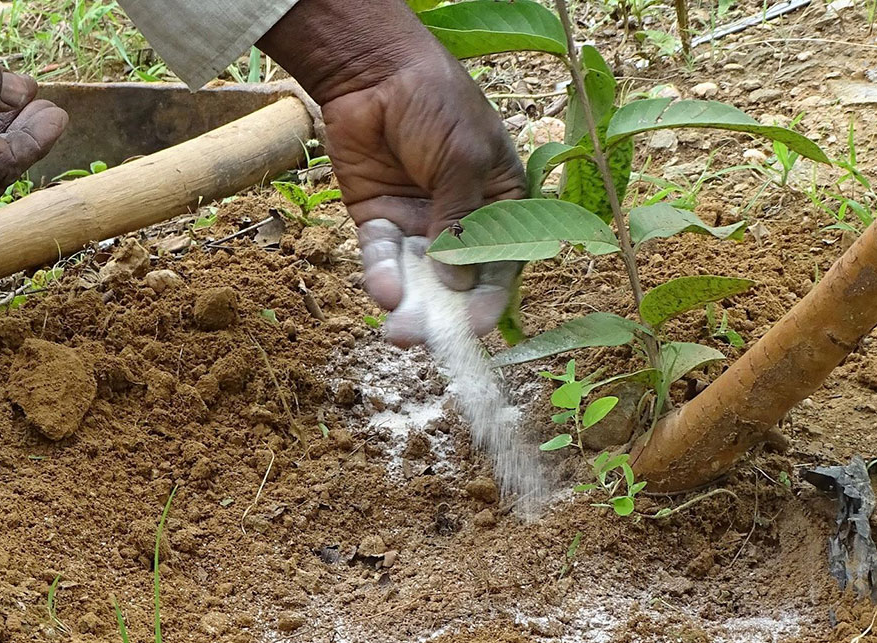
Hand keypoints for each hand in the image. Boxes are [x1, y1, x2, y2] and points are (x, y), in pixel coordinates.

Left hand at [257, 0, 525, 344]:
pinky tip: (382, 290)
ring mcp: (417, 223)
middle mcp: (461, 221)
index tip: (475, 328)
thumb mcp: (464, 158)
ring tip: (398, 331)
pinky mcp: (377, 220)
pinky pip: (380, 257)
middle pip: (456, 281)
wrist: (374, 71)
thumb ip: (462, 221)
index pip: (502, 263)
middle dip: (442, 314)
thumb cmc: (437, 102)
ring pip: (415, 278)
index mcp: (501, 203)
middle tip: (424, 338)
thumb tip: (457, 281)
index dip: (488, 298)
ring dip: (409, 306)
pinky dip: (381, 275)